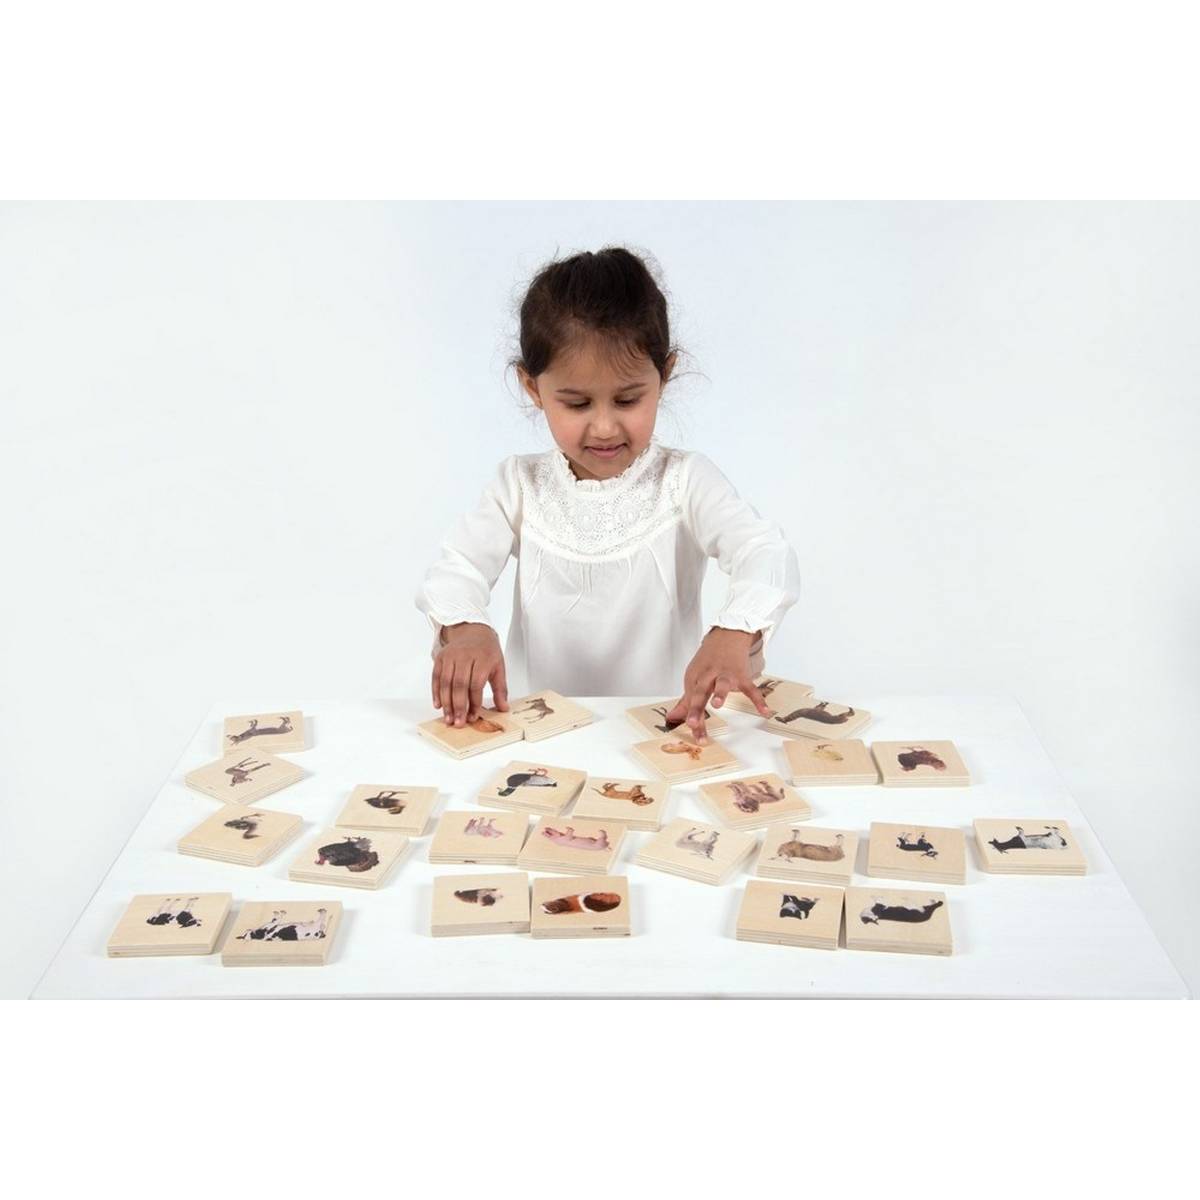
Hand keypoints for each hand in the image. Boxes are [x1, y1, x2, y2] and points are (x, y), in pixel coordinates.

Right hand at [432, 623, 508, 725]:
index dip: (474, 702)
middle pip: (459, 684)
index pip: (476, 683)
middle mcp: (465, 656)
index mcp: (482, 658)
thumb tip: (503, 708)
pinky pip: (436, 676)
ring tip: (448, 718)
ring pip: (446, 682)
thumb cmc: (487, 651)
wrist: (473, 631)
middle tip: (458, 722)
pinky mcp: (440, 657)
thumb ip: (500, 689)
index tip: (473, 716)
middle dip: (458, 706)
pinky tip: (438, 705)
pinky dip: (436, 692)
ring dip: (446, 702)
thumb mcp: (498, 667)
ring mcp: (451, 656)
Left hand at [664, 627, 770, 742]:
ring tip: (716, 705)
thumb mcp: (694, 679)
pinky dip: (758, 699)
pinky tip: (764, 711)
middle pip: (701, 693)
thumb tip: (672, 718)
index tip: (690, 731)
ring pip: (722, 684)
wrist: (726, 637)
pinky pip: (751, 688)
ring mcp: (726, 675)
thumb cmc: (708, 661)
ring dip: (719, 693)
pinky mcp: (742, 675)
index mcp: (695, 678)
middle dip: (696, 709)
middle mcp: (708, 676)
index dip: (690, 717)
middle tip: (693, 724)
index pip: (690, 701)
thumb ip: (685, 702)